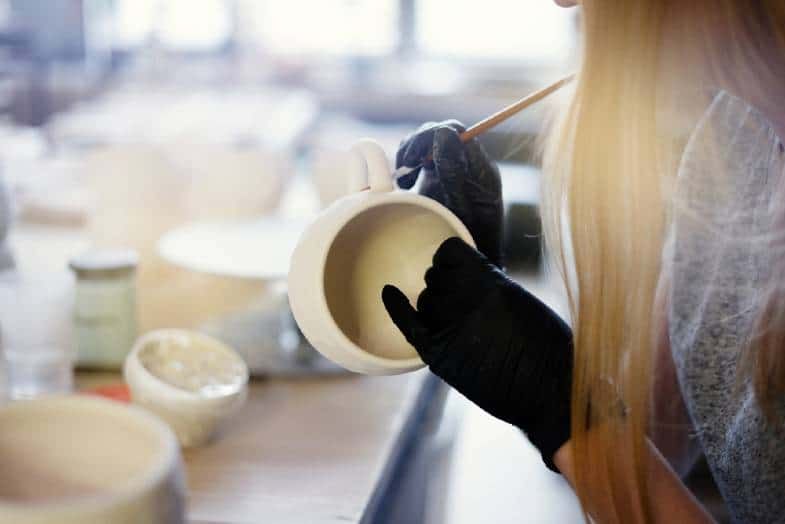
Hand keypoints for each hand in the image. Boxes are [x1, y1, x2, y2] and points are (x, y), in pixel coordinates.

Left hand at [382, 237, 572, 470]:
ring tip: (456, 321)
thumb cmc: (550, 351)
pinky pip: (408, 322)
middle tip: (461, 304)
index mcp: (490, 281)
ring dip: (433, 306)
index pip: (450, 253)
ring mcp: (450, 327)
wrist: (552, 394)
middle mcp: (464, 299)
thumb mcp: (525, 304)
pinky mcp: (440, 355)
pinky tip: (389, 292)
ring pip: (425, 301)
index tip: (457, 270)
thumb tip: (475, 284)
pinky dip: (396, 306)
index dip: (450, 261)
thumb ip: (494, 289)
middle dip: (444, 286)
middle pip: (435, 279)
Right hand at [396, 120, 503, 267]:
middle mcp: (468, 167)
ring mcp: (453, 172)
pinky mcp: (439, 180)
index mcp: (480, 170)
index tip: (412, 161)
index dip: (430, 137)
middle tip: (404, 172)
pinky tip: (404, 183)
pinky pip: (422, 158)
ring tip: (404, 180)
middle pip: (441, 133)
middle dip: (416, 145)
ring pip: (429, 143)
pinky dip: (408, 164)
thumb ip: (453, 173)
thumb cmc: (470, 245)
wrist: (470, 269)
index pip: (457, 133)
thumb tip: (443, 133)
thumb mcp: (460, 210)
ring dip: (410, 153)